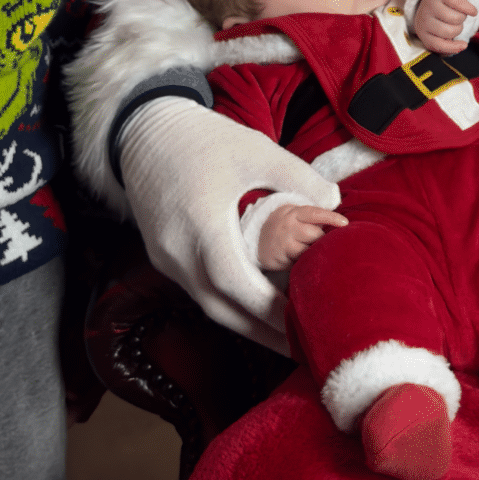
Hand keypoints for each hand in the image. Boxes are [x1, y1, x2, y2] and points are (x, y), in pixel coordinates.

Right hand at [119, 99, 340, 352]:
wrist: (142, 132)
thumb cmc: (201, 138)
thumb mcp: (255, 148)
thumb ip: (297, 176)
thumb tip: (335, 203)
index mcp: (201, 226)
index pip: (236, 284)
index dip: (270, 309)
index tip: (303, 322)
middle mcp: (177, 251)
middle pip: (221, 309)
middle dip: (262, 332)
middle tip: (302, 347)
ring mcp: (165, 258)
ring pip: (208, 304)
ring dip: (246, 322)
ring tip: (285, 334)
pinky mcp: (162, 257)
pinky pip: (197, 290)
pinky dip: (228, 303)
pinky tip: (254, 304)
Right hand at [257, 200, 344, 274]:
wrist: (258, 236)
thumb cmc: (288, 226)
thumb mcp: (296, 215)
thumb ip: (315, 219)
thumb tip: (343, 224)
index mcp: (295, 213)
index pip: (315, 213)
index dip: (331, 218)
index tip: (345, 223)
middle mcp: (288, 226)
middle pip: (315, 235)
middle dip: (322, 240)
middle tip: (321, 242)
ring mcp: (282, 243)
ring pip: (308, 251)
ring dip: (313, 253)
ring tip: (310, 251)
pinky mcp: (279, 259)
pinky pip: (298, 263)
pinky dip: (303, 263)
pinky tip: (299, 259)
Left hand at [408, 0, 477, 53]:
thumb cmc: (439, 14)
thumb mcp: (438, 29)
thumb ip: (446, 41)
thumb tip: (462, 47)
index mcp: (422, 30)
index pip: (437, 44)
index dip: (452, 47)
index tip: (464, 45)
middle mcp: (423, 18)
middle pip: (450, 32)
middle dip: (458, 27)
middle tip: (455, 20)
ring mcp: (431, 4)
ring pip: (457, 19)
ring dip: (463, 17)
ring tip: (457, 12)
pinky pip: (461, 5)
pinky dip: (470, 9)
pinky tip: (471, 10)